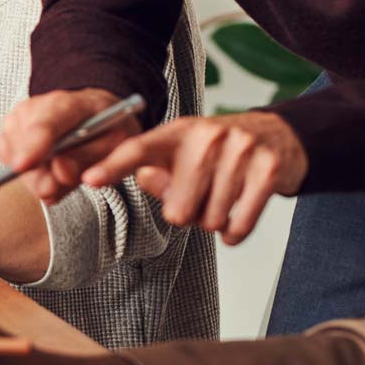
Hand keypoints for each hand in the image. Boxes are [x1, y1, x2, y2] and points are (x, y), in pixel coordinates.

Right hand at [0, 88, 136, 204]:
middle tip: (53, 189)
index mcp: (70, 105)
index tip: (22, 166)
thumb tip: (61, 172)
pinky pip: (6, 156)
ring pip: (11, 154)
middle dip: (35, 175)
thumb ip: (91, 161)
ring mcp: (19, 116)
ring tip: (59, 173)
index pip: (45, 124)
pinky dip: (24, 171)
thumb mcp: (117, 146)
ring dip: (33, 175)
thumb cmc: (108, 128)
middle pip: (22, 144)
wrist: (96, 112)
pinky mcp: (9, 129)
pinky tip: (45, 169)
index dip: (32, 145)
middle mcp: (38, 106)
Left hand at [80, 110, 306, 244]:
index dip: (112, 167)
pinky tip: (234, 222)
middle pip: (178, 210)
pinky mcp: (267, 169)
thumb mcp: (182, 155)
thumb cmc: (218, 153)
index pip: (137, 150)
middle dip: (188, 215)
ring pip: (210, 220)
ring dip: (214, 221)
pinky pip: (240, 224)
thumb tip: (146, 179)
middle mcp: (206, 136)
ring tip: (222, 199)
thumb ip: (157, 173)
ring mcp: (239, 150)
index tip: (88, 179)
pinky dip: (235, 232)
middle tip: (200, 198)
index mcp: (176, 132)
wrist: (277, 136)